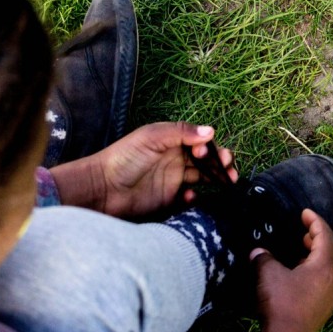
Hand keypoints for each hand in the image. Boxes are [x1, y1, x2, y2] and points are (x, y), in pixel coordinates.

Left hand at [50, 122, 236, 217]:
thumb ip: (181, 132)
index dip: (212, 148)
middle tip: (229, 170)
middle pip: (206, 161)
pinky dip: (195, 199)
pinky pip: (189, 199)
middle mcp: (174, 160)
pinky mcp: (168, 200)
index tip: (214, 154)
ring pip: (202, 179)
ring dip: (216, 180)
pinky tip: (190, 197)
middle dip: (221, 164)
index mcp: (171, 142)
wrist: (103, 188)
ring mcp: (172, 180)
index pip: (200, 142)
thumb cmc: (124, 157)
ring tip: (227, 183)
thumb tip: (211, 131)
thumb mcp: (152, 137)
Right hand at [251, 209, 332, 331]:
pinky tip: (303, 276)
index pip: (325, 236)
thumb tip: (258, 252)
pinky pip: (330, 283)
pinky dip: (321, 273)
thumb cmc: (280, 301)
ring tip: (304, 254)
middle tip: (307, 236)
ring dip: (325, 258)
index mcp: (324, 266)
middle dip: (326, 240)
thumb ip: (264, 258)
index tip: (304, 213)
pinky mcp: (326, 308)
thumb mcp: (268, 274)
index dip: (315, 221)